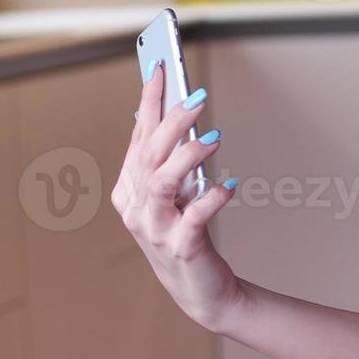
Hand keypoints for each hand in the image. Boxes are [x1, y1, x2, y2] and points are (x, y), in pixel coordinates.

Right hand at [114, 64, 242, 331]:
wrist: (200, 291)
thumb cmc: (184, 234)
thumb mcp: (170, 194)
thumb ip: (162, 159)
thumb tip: (161, 112)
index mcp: (129, 189)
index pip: (138, 136)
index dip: (148, 101)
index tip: (160, 67)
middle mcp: (135, 208)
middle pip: (148, 155)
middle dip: (170, 121)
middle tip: (197, 96)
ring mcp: (155, 229)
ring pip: (161, 184)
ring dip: (187, 156)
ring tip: (214, 137)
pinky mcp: (181, 248)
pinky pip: (193, 219)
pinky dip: (211, 199)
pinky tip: (230, 187)